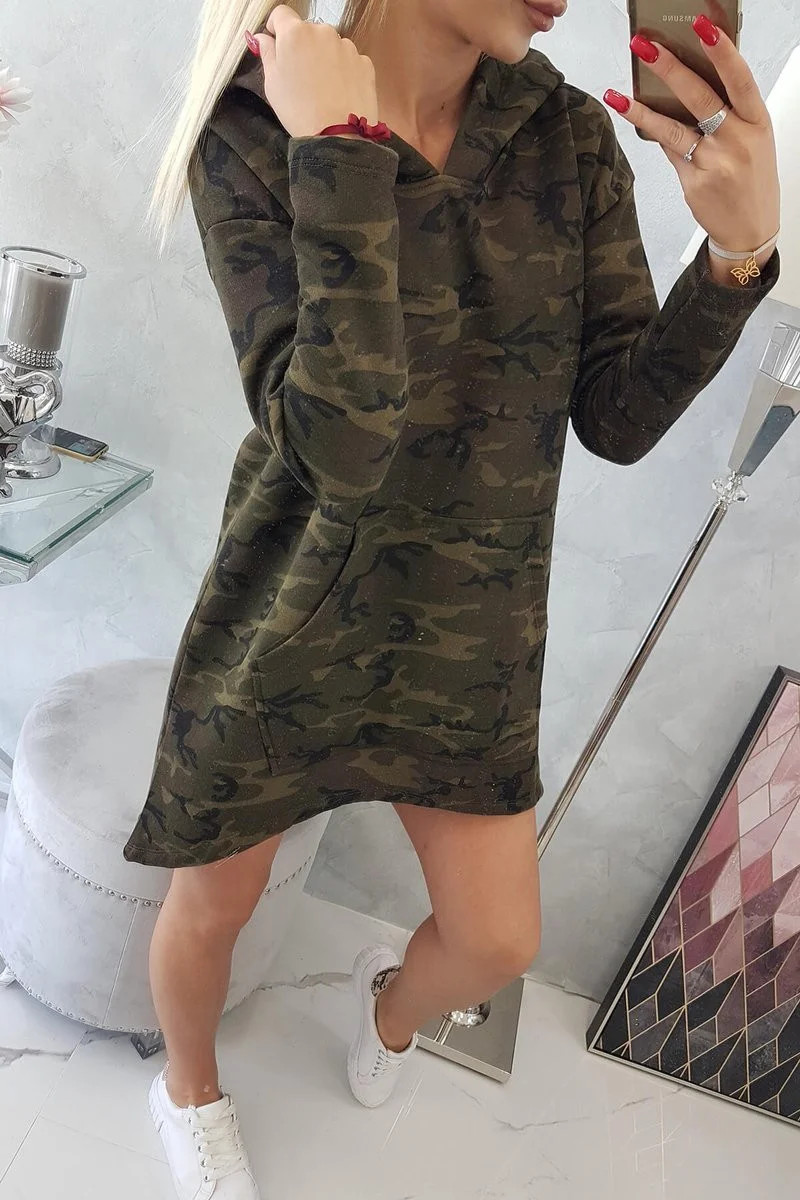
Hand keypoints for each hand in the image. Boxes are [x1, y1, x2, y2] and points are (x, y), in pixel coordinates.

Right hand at [249, 5, 378, 138]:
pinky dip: (343, 71)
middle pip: (308, 31)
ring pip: (330, 45)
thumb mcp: (272, 83)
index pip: (281, 14)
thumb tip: (262, 38)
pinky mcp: (364, 62)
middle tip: (300, 77)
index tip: (276, 44)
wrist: (337, 136)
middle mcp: (323, 31)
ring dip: (324, 59)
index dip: (276, 28)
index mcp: (295, 33)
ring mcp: (346, 46)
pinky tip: (338, 92)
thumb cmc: (299, 111)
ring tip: (321, 89)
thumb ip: (267, 53)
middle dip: (302, 47)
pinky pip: (349, 60)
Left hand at [604, 14, 779, 270]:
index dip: (722, 51)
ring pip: (672, 128)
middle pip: (700, 97)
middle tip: (644, 46)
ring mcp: (714, 163)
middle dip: (670, 68)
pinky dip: (654, 134)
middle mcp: (737, 140)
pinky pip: (669, 152)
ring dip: (642, 109)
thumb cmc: (751, 179)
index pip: (740, 79)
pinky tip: (632, 115)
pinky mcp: (693, 183)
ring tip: (618, 93)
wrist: (750, 230)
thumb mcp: (753, 140)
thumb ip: (729, 113)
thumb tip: (686, 83)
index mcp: (758, 122)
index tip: (702, 26)